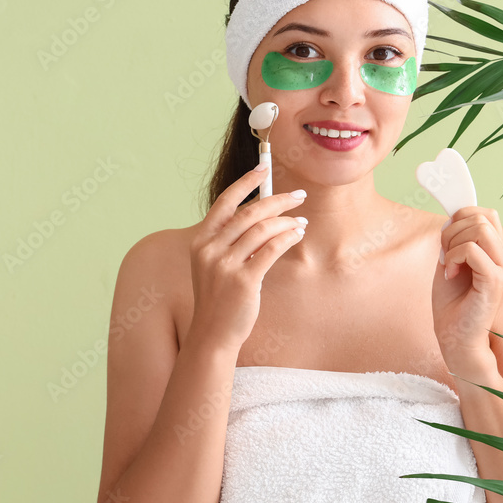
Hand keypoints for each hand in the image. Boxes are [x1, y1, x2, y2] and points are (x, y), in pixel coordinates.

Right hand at [187, 165, 307, 353]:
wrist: (213, 334)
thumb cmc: (219, 298)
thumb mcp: (215, 265)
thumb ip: (230, 241)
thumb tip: (262, 213)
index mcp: (201, 241)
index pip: (225, 202)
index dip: (246, 182)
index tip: (264, 168)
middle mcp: (210, 249)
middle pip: (249, 212)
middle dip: (277, 200)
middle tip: (298, 196)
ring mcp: (225, 265)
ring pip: (262, 229)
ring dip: (286, 221)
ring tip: (301, 221)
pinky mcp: (244, 281)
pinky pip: (271, 249)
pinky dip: (287, 237)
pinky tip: (297, 235)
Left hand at [433, 206, 502, 368]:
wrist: (456, 338)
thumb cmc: (452, 303)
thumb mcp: (450, 262)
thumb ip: (455, 240)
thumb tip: (452, 216)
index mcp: (495, 252)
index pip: (486, 213)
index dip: (462, 215)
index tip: (446, 238)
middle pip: (482, 217)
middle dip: (452, 230)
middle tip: (445, 255)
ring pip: (479, 229)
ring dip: (452, 244)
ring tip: (448, 265)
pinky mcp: (495, 280)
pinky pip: (471, 250)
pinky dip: (452, 257)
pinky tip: (449, 274)